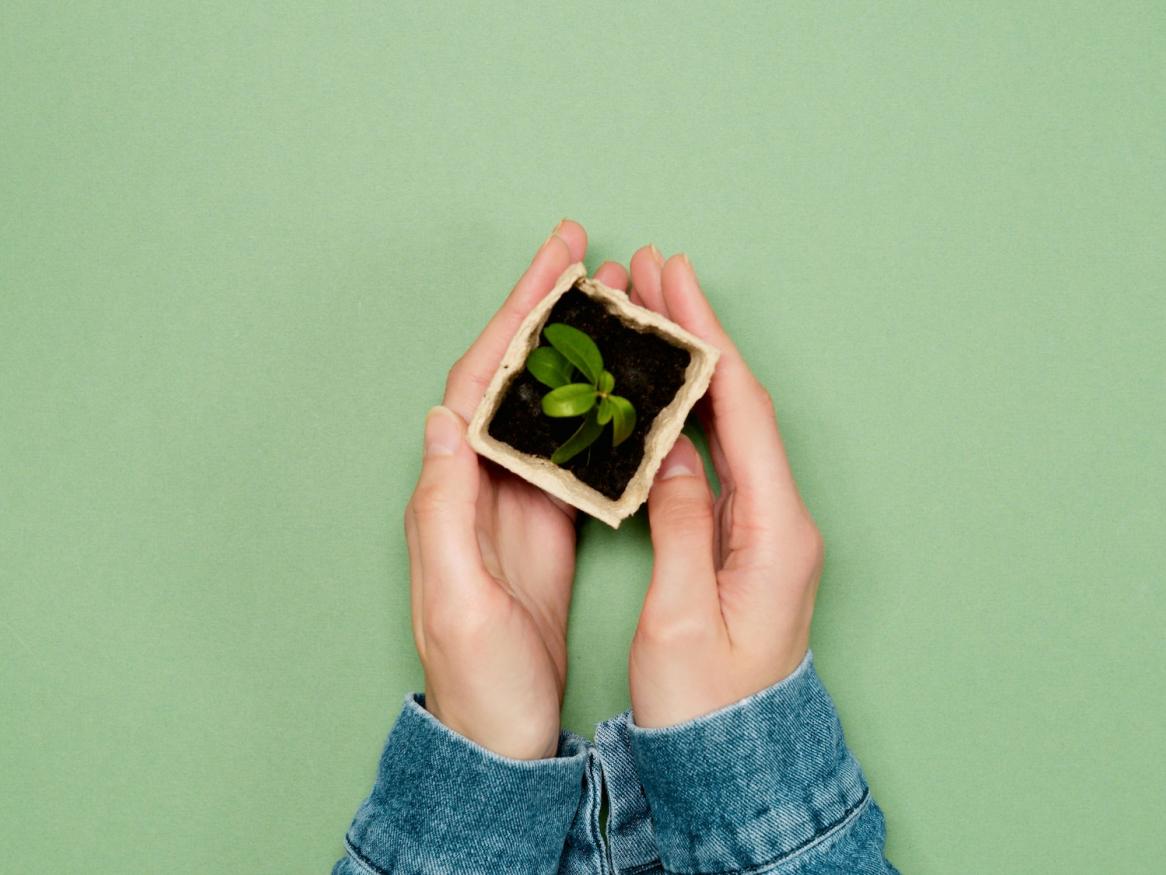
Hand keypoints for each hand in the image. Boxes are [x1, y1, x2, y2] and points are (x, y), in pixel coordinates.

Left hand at [404, 220, 630, 758]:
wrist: (498, 732)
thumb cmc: (476, 677)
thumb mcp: (456, 599)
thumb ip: (443, 510)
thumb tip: (445, 420)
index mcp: (455, 487)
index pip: (482, 380)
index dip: (517, 316)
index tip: (554, 263)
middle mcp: (481, 480)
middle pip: (515, 374)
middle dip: (546, 308)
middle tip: (583, 252)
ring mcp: (517, 498)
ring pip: (549, 399)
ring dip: (577, 345)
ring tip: (611, 299)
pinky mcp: (548, 521)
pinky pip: (575, 444)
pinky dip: (600, 403)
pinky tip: (625, 381)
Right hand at [626, 248, 823, 727]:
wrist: (736, 759)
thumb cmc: (709, 704)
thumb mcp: (683, 617)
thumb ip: (680, 525)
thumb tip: (670, 453)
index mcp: (776, 531)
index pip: (741, 411)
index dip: (706, 342)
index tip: (675, 286)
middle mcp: (780, 520)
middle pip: (738, 405)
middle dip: (698, 335)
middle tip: (657, 275)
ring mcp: (765, 529)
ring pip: (727, 426)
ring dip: (690, 368)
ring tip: (650, 315)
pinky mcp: (743, 541)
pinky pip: (716, 458)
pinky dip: (686, 414)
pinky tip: (658, 392)